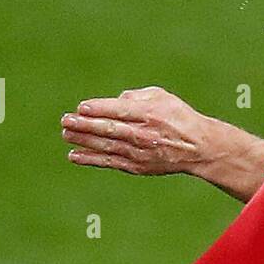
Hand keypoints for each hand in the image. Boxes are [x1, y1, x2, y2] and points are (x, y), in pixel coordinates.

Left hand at [61, 87, 215, 176]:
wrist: (198, 148)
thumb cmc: (177, 117)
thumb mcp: (162, 97)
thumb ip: (135, 96)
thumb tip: (113, 102)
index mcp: (151, 114)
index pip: (120, 111)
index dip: (99, 109)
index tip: (81, 107)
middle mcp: (144, 134)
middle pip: (110, 129)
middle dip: (85, 125)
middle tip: (66, 120)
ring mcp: (140, 152)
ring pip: (106, 146)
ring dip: (84, 140)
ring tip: (66, 134)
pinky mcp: (137, 166)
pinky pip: (110, 162)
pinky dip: (91, 159)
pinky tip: (74, 155)